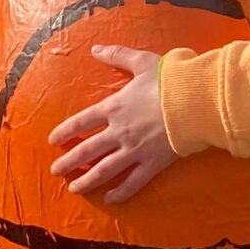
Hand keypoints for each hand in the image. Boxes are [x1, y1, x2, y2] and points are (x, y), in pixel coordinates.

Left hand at [49, 45, 178, 202]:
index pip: (82, 121)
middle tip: (56, 171)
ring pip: (105, 169)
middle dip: (69, 161)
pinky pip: (133, 181)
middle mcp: (119, 131)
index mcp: (114, 107)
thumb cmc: (170, 80)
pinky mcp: (153, 163)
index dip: (66, 131)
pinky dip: (121, 192)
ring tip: (75, 189)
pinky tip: (110, 199)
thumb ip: (117, 56)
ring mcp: (135, 150)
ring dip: (87, 181)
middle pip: (87, 150)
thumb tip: (95, 49)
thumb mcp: (141, 62)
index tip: (53, 140)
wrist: (196, 100)